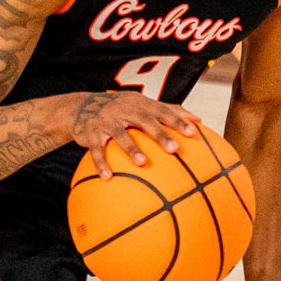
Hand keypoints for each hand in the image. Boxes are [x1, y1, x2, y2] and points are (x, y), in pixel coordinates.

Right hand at [66, 90, 199, 178]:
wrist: (81, 107)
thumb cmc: (122, 110)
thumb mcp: (143, 105)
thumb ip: (169, 110)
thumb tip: (198, 119)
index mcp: (140, 104)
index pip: (162, 110)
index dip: (177, 120)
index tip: (193, 132)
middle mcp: (124, 109)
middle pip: (144, 120)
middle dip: (160, 134)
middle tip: (174, 149)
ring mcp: (107, 120)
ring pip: (120, 134)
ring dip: (131, 148)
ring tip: (142, 163)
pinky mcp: (92, 133)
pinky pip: (97, 149)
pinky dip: (101, 163)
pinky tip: (108, 177)